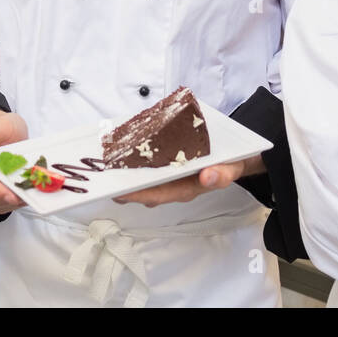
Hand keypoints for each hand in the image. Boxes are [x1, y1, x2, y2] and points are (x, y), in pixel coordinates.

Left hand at [113, 154, 265, 206]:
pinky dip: (133, 153)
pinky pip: (146, 160)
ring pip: (142, 175)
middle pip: (142, 188)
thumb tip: (208, 176)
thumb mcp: (232, 168)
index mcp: (185, 189)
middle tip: (101, 174)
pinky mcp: (166, 161)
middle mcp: (172, 184)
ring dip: (125, 169)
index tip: (118, 191)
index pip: (156, 195)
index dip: (136, 194)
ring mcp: (167, 173)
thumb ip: (222, 174)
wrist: (236, 156)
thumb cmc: (230, 163)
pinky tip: (121, 141)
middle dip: (122, 183)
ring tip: (105, 158)